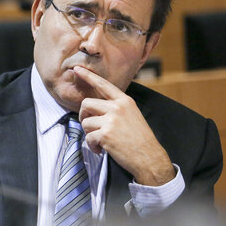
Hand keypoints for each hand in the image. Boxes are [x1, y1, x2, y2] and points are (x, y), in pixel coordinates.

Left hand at [73, 66, 174, 185]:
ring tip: (100, 140)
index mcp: (124, 101)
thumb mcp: (131, 115)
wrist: (149, 157)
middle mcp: (118, 107)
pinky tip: (102, 149)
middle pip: (86, 103)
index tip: (77, 69)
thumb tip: (94, 107)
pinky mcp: (106, 134)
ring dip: (89, 134)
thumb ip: (115, 108)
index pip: (103, 85)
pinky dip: (92, 146)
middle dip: (83, 116)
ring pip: (85, 122)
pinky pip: (88, 138)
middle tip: (89, 126)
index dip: (88, 76)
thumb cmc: (139, 139)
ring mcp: (112, 120)